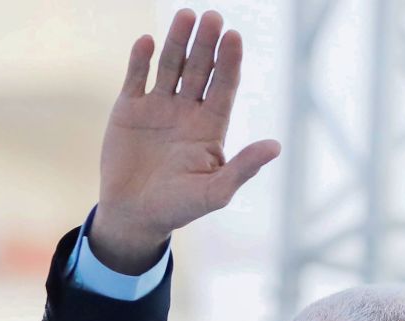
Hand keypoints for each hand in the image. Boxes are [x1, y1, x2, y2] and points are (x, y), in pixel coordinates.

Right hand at [92, 8, 281, 269]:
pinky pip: (136, 77)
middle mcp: (186, 112)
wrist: (133, 216)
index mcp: (210, 128)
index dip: (229, 62)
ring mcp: (157, 107)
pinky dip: (140, 59)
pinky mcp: (129, 109)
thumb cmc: (178, 209)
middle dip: (206, 44)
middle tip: (212, 16)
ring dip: (178, 42)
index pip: (224, 86)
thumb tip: (275, 146)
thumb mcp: (215, 192)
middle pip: (199, 70)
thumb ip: (243, 168)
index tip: (234, 36)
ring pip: (170, 66)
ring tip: (185, 16)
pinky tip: (147, 42)